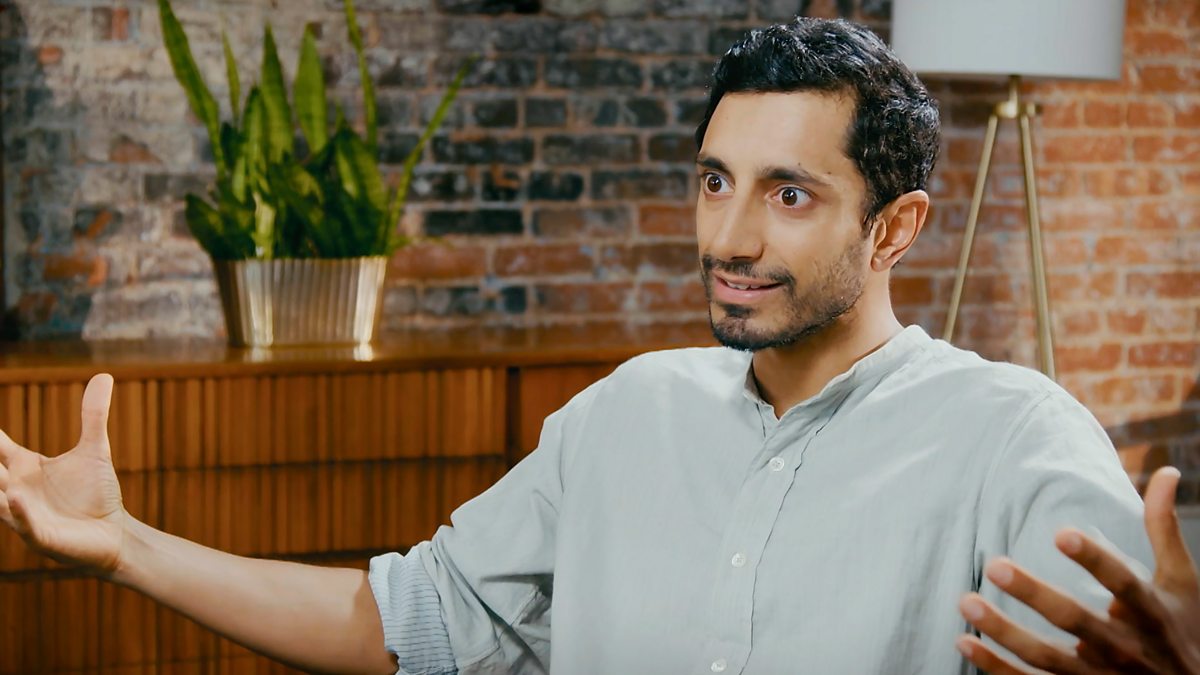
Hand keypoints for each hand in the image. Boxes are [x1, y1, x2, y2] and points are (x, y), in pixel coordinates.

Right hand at [0, 373, 126, 574]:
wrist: (116, 533)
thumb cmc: (98, 494)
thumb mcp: (95, 450)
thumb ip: (93, 415)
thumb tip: (104, 375)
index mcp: (23, 468)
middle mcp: (16, 489)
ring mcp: (25, 514)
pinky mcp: (42, 536)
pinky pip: (25, 524)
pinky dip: (19, 511)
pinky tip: (16, 495)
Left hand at [957, 466, 1199, 673]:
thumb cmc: (1182, 629)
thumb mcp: (1182, 583)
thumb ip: (1163, 529)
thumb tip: (1168, 471)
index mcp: (1151, 614)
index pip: (1124, 585)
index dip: (1095, 560)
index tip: (1062, 532)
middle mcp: (1125, 649)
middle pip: (1076, 622)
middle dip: (1035, 595)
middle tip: (993, 564)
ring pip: (1046, 658)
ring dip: (1004, 632)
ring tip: (965, 601)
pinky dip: (996, 667)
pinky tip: (964, 641)